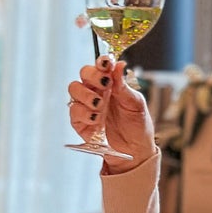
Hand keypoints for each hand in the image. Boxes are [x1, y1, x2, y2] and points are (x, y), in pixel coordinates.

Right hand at [67, 57, 155, 173]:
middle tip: (105, 85)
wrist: (134, 151)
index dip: (101, 62)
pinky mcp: (80, 121)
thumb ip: (124, 85)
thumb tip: (119, 64)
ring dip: (86, 95)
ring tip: (100, 105)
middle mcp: (97, 91)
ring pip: (74, 89)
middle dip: (92, 76)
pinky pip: (74, 111)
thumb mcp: (136, 104)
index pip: (101, 66)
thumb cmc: (137, 126)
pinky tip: (96, 119)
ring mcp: (87, 105)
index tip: (106, 64)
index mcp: (111, 83)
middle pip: (84, 73)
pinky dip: (84, 113)